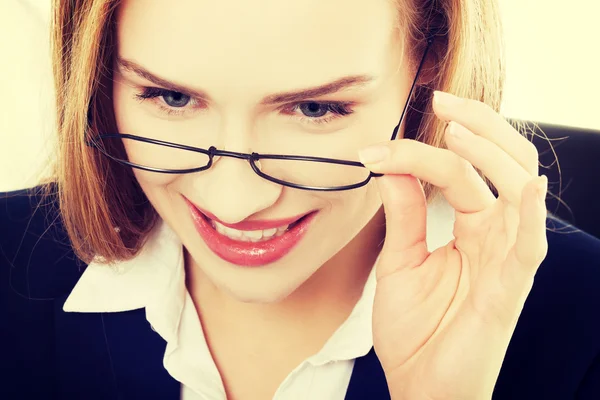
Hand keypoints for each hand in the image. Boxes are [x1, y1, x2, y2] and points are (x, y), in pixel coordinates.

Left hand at [359, 91, 547, 399]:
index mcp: (471, 224)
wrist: (420, 383)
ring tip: (456, 131)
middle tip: (441, 100)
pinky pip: (529, 246)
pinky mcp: (510, 288)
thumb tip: (392, 166)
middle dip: (476, 126)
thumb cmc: (416, 327)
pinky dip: (529, 215)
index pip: (456, 170)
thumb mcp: (400, 261)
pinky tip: (524, 187)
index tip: (374, 150)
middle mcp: (495, 232)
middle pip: (502, 161)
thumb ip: (404, 214)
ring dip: (493, 154)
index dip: (418, 152)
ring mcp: (506, 257)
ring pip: (519, 188)